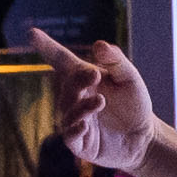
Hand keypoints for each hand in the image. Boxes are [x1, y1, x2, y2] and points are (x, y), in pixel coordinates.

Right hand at [18, 28, 157, 173]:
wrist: (144, 137)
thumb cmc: (134, 103)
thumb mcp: (130, 78)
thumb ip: (116, 61)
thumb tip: (99, 44)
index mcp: (83, 77)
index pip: (60, 59)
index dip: (46, 46)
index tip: (31, 33)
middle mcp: (74, 97)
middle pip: (69, 85)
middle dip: (79, 80)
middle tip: (95, 75)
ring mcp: (74, 120)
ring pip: (69, 111)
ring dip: (82, 106)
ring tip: (101, 101)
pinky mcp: (79, 143)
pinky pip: (70, 137)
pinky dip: (74, 130)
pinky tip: (84, 124)